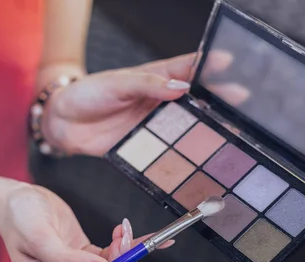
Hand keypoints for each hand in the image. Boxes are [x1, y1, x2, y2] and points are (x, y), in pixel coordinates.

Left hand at [42, 51, 245, 156]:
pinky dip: (186, 152)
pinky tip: (202, 155)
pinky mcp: (146, 145)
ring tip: (231, 130)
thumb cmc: (88, 94)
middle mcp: (159, 100)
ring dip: (207, 128)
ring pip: (187, 125)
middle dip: (219, 100)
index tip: (231, 64)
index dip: (210, 65)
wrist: (62, 123)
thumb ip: (147, 85)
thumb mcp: (116, 84)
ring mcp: (154, 124)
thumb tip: (181, 87)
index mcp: (155, 77)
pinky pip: (170, 149)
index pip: (188, 68)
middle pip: (195, 99)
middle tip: (242, 104)